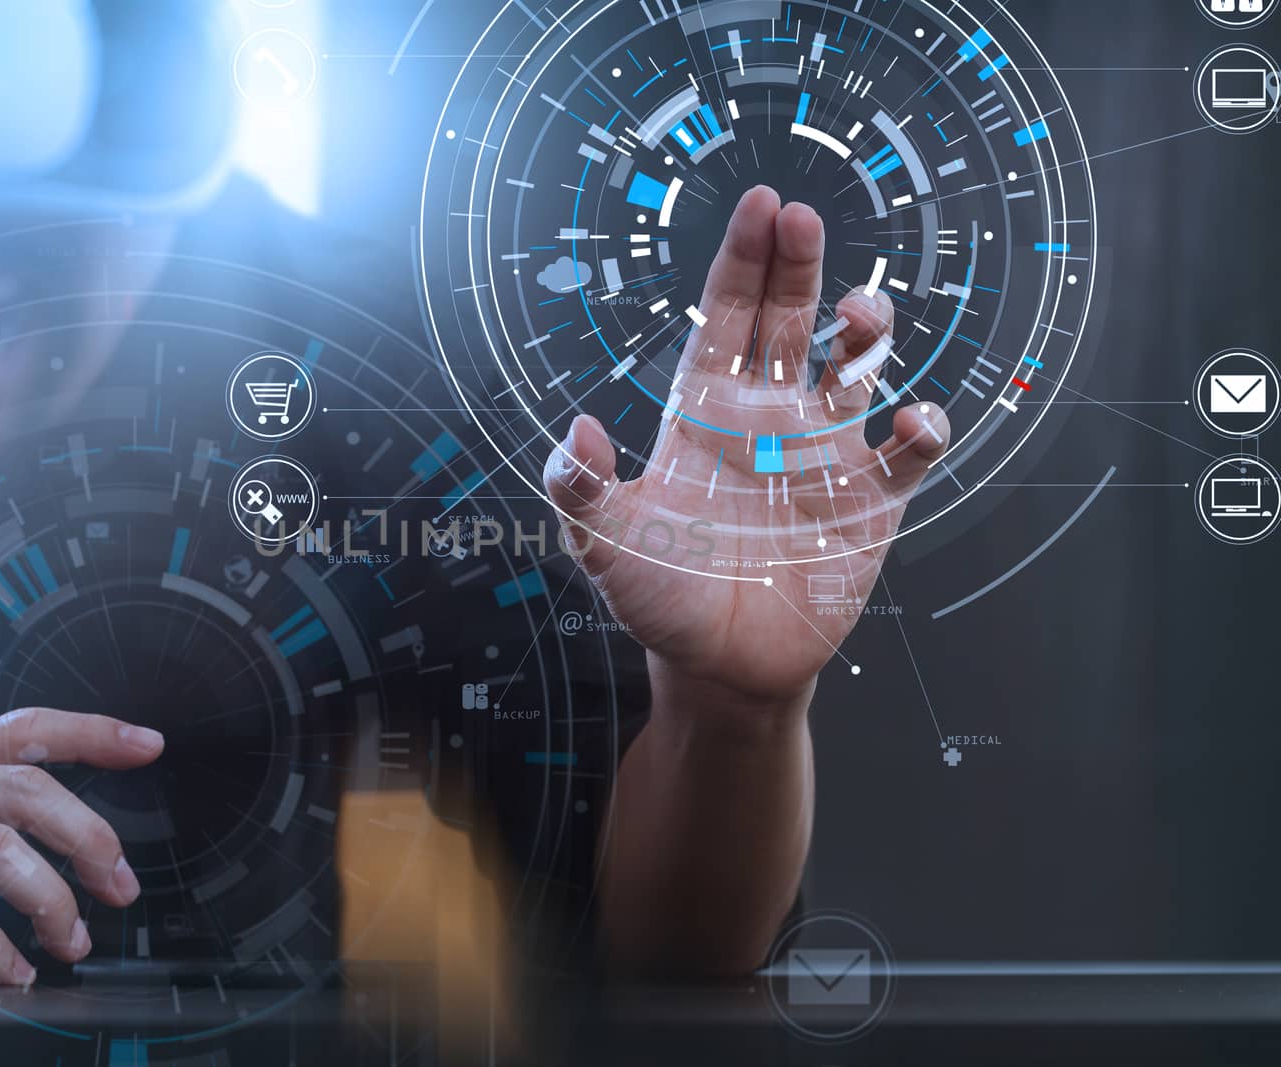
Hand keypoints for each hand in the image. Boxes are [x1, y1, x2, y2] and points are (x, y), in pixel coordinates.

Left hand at [544, 186, 949, 713]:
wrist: (722, 669)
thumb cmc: (661, 600)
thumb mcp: (608, 546)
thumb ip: (587, 490)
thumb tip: (576, 434)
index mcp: (707, 414)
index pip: (727, 318)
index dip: (744, 261)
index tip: (763, 206)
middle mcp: (768, 420)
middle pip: (790, 322)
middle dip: (798, 266)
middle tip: (802, 218)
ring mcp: (824, 457)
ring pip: (857, 370)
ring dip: (867, 334)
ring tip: (860, 318)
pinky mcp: (870, 505)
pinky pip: (908, 453)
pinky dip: (920, 429)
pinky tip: (907, 423)